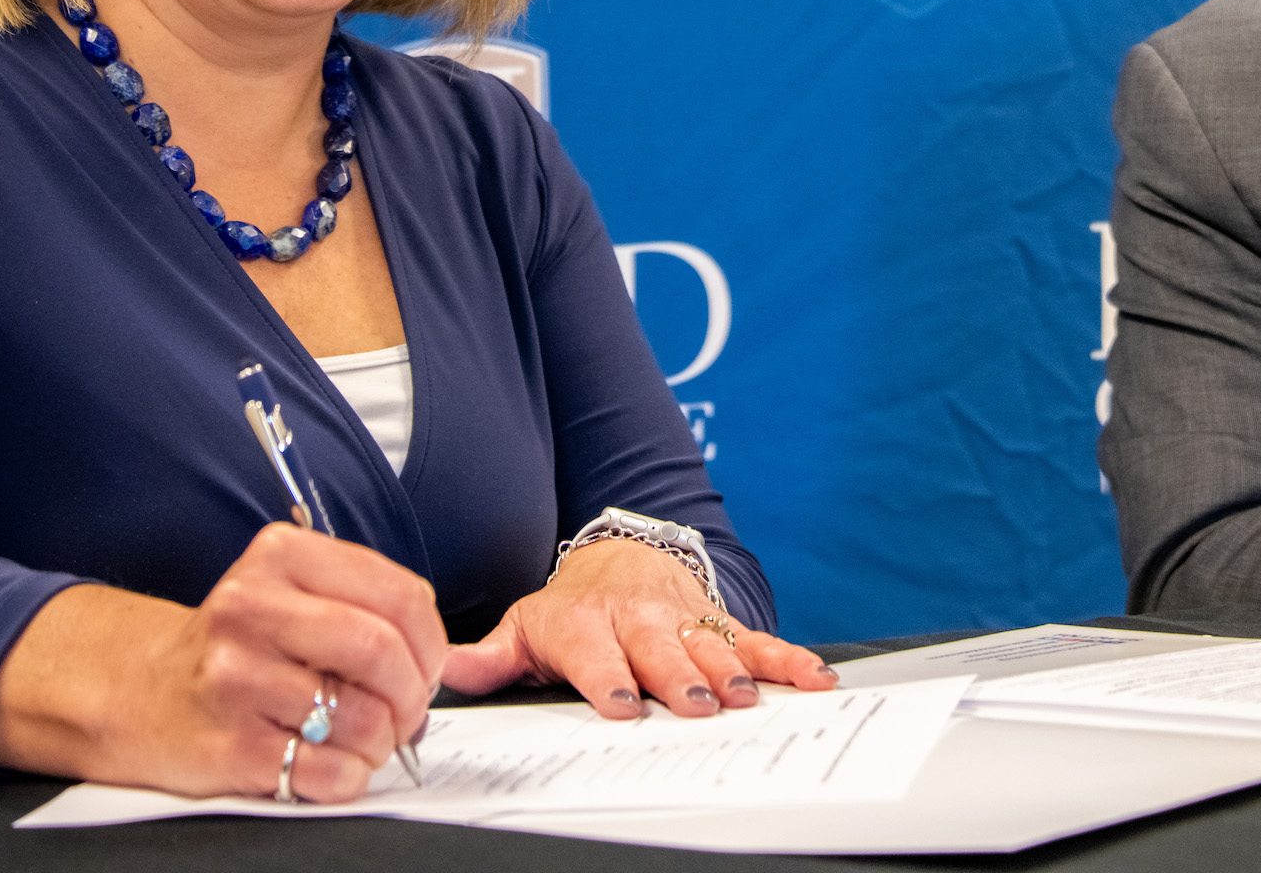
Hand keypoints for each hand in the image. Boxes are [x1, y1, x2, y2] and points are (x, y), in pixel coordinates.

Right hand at [0, 521, 444, 801]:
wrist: (139, 691)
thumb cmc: (233, 645)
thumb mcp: (290, 587)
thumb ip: (363, 599)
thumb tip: (438, 654)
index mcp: (280, 556)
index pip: (399, 594)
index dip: (432, 641)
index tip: (428, 664)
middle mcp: (252, 610)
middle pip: (382, 653)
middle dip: (413, 694)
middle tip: (408, 711)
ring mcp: (236, 680)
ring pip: (362, 719)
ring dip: (381, 741)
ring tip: (362, 737)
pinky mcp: (230, 746)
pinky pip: (328, 772)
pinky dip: (348, 776)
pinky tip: (329, 761)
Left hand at [440, 536, 838, 718]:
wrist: (620, 556)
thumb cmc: (572, 608)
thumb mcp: (525, 625)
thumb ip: (490, 656)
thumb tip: (447, 670)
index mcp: (586, 624)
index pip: (597, 654)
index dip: (609, 678)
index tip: (622, 704)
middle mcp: (639, 619)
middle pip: (662, 651)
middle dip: (679, 677)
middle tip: (695, 704)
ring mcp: (684, 618)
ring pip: (711, 644)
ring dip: (731, 670)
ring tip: (746, 697)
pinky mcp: (719, 621)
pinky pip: (756, 639)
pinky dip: (787, 658)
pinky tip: (813, 678)